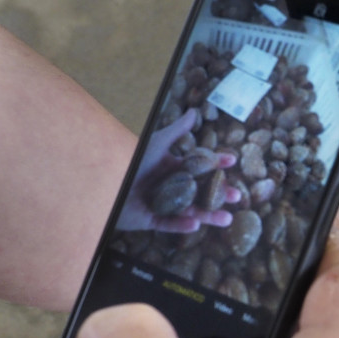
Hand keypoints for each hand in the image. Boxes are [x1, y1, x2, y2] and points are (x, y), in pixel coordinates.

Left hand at [115, 108, 239, 232]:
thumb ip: (177, 130)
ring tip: (226, 219)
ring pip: (190, 212)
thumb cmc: (130, 158)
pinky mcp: (149, 220)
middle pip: (200, 193)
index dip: (216, 164)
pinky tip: (195, 223)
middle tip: (237, 197)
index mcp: (172, 168)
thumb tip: (194, 111)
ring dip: (208, 216)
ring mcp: (161, 204)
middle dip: (219, 196)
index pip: (199, 167)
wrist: (101, 178)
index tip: (232, 161)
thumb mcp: (156, 143)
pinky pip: (168, 224)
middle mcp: (169, 186)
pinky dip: (181, 225)